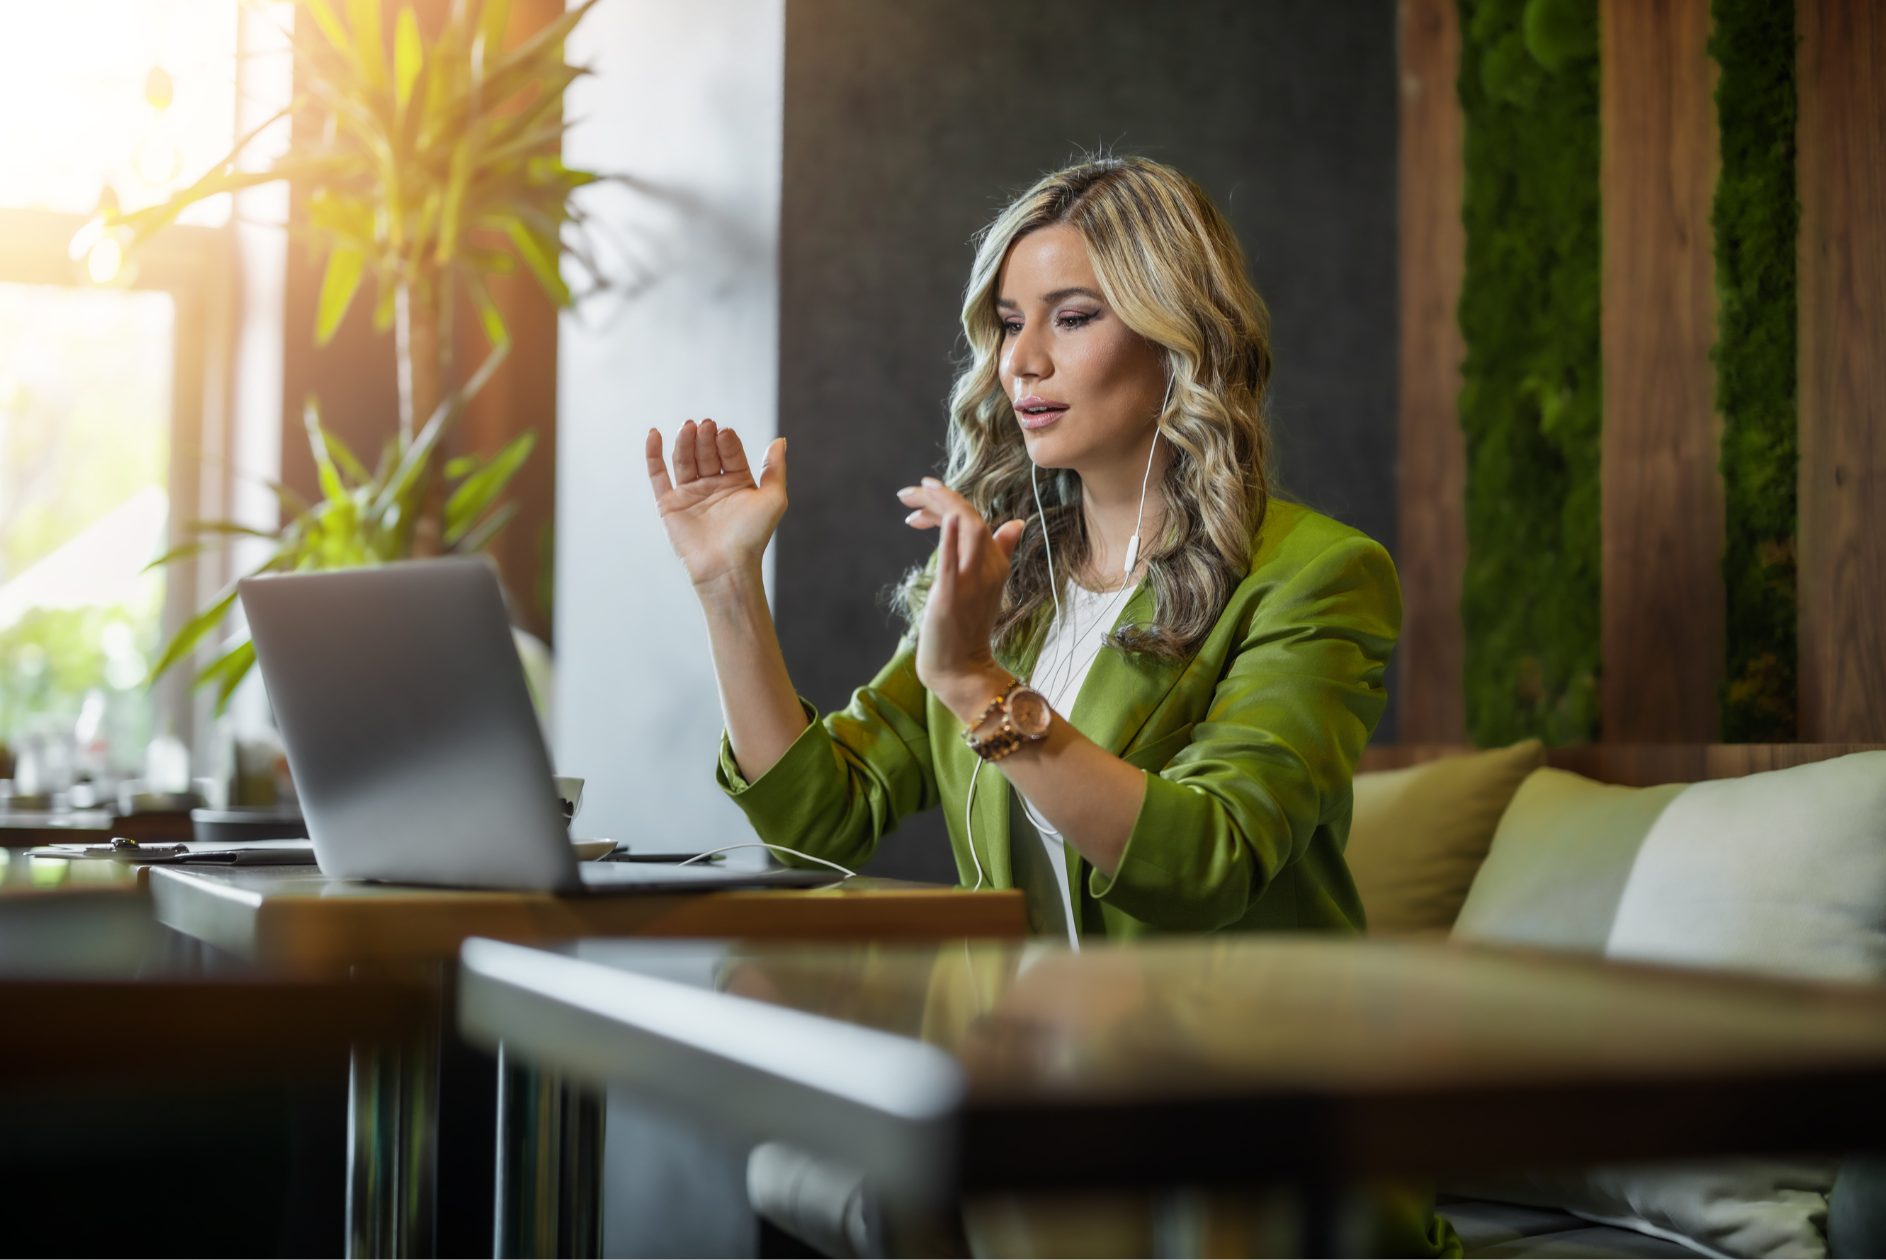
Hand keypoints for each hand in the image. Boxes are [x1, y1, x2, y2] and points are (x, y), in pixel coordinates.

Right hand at [646, 419, 786, 590]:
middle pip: (706, 453)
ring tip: (688, 427)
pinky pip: (658, 475)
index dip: (727, 441)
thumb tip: (780, 440)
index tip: (724, 433)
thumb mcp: (773, 498)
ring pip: (684, 460)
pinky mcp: (669, 504)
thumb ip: (775, 469)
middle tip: (705, 425)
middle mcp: (713, 486)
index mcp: (738, 482)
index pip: (730, 452)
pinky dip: (653, 454)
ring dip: (685, 442)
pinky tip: (655, 433)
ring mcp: (690, 494)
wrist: (726, 566)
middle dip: (705, 438)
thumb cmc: (752, 536)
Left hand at [898, 477, 1025, 718]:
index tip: (924, 494)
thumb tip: (1016, 524)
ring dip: (941, 506)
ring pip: (967, 530)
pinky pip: (954, 563)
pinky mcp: (952, 597)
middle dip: (939, 497)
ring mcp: (971, 583)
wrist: (961, 669)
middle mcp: (989, 569)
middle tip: (907, 492)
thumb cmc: (967, 629)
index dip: (951, 501)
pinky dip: (951, 538)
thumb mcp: (987, 586)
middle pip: (971, 518)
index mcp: (996, 563)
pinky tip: (946, 518)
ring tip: (912, 496)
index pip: (976, 519)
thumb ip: (1001, 552)